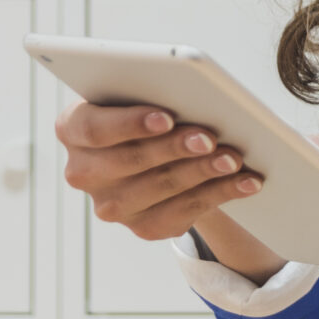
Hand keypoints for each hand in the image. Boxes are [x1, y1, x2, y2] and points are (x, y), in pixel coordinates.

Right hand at [54, 101, 279, 277]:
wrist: (155, 151)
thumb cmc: (146, 108)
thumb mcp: (139, 94)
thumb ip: (150, 91)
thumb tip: (193, 95)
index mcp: (72, 129)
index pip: (94, 129)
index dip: (130, 124)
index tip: (166, 116)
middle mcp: (83, 172)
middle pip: (130, 162)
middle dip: (175, 148)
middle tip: (210, 137)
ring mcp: (111, 206)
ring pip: (160, 189)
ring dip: (203, 172)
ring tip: (234, 158)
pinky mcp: (142, 227)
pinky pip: (183, 213)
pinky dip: (220, 193)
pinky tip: (245, 181)